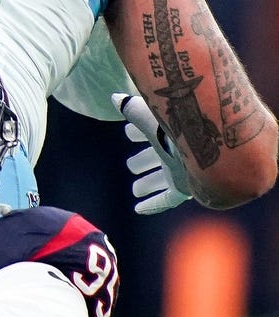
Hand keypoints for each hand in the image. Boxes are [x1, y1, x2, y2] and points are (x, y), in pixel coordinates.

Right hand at [113, 93, 192, 214]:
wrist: (210, 150)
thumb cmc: (183, 129)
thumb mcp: (154, 119)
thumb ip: (134, 110)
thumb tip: (115, 98)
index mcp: (172, 132)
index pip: (152, 131)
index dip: (138, 132)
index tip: (128, 133)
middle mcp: (178, 151)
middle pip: (157, 157)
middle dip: (144, 161)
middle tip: (133, 166)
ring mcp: (182, 170)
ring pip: (161, 179)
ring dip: (148, 183)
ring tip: (136, 188)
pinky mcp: (184, 188)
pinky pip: (166, 200)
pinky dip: (152, 204)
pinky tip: (139, 209)